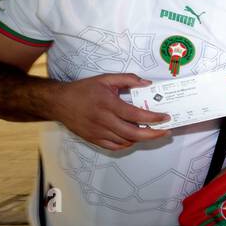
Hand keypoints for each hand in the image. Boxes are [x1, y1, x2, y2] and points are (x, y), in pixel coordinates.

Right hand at [47, 73, 170, 151]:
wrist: (59, 102)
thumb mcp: (106, 79)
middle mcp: (104, 120)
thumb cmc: (84, 89)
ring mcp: (98, 132)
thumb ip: (128, 79)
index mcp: (109, 104)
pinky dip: (126, 144)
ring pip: (126, 141)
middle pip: (134, 133)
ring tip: (151, 132)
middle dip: (153, 134)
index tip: (166, 118)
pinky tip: (133, 138)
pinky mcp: (93, 139)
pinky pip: (114, 147)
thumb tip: (147, 83)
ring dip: (141, 139)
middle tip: (165, 131)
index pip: (137, 115)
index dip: (154, 118)